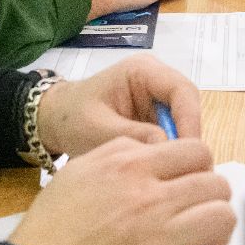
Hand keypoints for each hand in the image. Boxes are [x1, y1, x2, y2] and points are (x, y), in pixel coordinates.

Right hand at [1, 137, 234, 244]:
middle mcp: (148, 197)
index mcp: (127, 167)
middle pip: (216, 184)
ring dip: (216, 235)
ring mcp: (160, 239)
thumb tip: (150, 155)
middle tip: (195, 221)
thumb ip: (116, 157)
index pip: (196, 151)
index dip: (198, 171)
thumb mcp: (76, 175)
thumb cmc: (48, 236)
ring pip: (223, 219)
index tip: (189, 189)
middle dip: (210, 202)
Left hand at [35, 54, 202, 156]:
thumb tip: (169, 148)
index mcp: (142, 70)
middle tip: (190, 171)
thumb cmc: (71, 119)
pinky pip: (173, 133)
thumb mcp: (97, 130)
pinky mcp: (154, 116)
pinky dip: (172, 151)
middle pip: (188, 106)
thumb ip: (133, 136)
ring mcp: (156, 98)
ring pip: (184, 122)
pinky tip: (165, 171)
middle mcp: (155, 79)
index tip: (190, 153)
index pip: (181, 90)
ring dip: (182, 147)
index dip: (190, 120)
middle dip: (189, 137)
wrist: (54, 122)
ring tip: (177, 174)